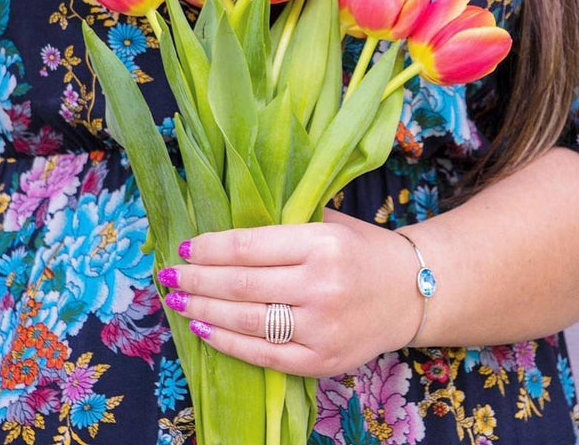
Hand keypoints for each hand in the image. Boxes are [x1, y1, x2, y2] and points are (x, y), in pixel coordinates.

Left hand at [157, 209, 420, 376]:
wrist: (414, 291)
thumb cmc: (365, 250)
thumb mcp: (330, 223)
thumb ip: (284, 226)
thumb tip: (225, 233)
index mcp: (322, 243)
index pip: (248, 246)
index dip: (209, 248)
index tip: (185, 247)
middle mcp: (321, 285)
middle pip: (240, 284)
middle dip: (196, 279)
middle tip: (168, 274)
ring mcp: (321, 328)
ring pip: (246, 320)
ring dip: (204, 309)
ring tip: (177, 299)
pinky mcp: (322, 360)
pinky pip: (263, 355)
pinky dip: (227, 342)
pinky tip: (203, 327)